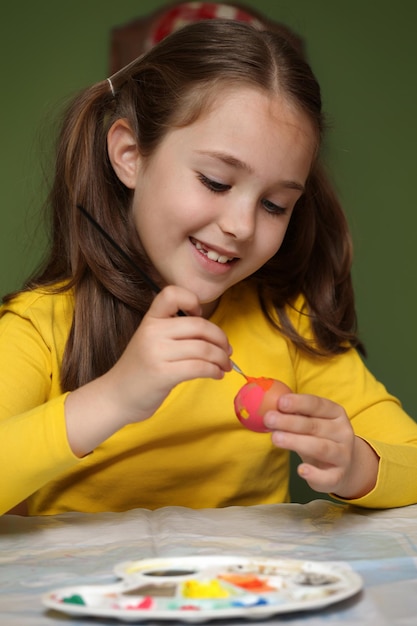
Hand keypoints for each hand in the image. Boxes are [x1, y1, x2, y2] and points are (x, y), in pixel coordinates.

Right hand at [102, 285, 232, 420]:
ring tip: (225, 365)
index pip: (171, 293)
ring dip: (222, 358)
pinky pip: (200, 367)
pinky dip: (214, 371)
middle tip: (227, 350)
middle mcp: (152, 332)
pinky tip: (216, 374)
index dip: (191, 300)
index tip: (199, 315)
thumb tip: (214, 335)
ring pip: (204, 349)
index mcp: (150, 319)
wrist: (117, 396)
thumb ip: (174, 332)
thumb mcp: (151, 340)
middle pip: (199, 325)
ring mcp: (157, 353)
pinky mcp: (163, 374)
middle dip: (221, 339)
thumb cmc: (141, 369)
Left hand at [264, 394, 378, 498]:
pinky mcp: (338, 476)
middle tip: (269, 419)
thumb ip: (296, 414)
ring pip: (321, 448)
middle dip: (290, 422)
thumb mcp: (311, 421)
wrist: (342, 465)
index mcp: (336, 413)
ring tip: (275, 438)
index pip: (318, 405)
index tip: (280, 402)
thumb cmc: (319, 437)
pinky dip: (314, 474)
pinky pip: (327, 477)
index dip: (299, 403)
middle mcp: (342, 433)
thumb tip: (272, 408)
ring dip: (297, 442)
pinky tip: (300, 470)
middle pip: (315, 426)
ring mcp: (343, 455)